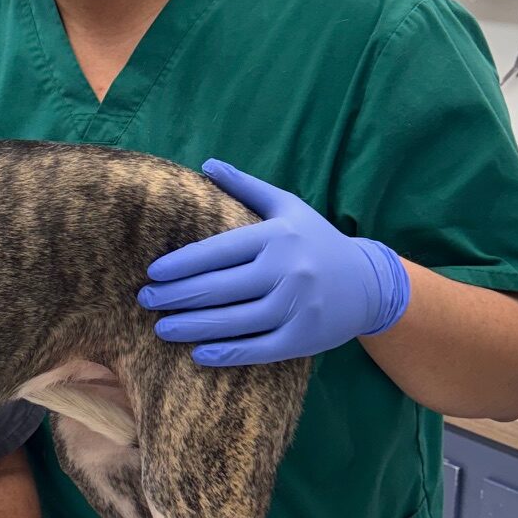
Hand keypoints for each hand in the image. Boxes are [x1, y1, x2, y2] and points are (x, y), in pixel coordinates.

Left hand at [138, 159, 409, 366]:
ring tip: (161, 327)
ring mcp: (297, 306)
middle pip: (220, 287)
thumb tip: (207, 163)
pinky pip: (258, 348)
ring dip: (192, 326)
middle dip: (176, 296)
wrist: (371, 283)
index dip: (181, 264)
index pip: (217, 251)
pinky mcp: (304, 337)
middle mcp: (287, 270)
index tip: (152, 273)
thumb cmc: (318, 241)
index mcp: (277, 236)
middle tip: (146, 300)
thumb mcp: (288, 206)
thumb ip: (246, 186)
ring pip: (234, 320)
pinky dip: (227, 352)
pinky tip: (199, 353)